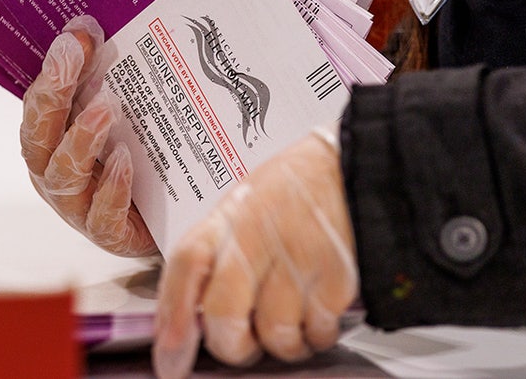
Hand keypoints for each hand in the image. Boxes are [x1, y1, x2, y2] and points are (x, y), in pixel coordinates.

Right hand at [19, 16, 157, 257]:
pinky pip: (101, 217)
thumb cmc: (138, 162)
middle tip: (74, 54)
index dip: (53, 69)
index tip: (77, 34)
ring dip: (81, 136)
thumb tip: (94, 28)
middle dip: (53, 92)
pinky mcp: (109, 235)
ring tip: (107, 106)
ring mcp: (78, 207)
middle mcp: (54, 173)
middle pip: (39, 136)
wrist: (172, 220)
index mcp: (50, 142)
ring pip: (62, 176)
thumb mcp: (120, 114)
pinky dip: (111, 187)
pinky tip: (125, 160)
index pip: (38, 104)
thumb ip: (104, 77)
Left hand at [152, 133, 358, 377]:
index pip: (187, 265)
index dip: (173, 315)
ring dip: (283, 344)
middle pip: (224, 314)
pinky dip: (318, 335)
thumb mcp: (244, 209)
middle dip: (232, 346)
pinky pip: (318, 330)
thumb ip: (217, 256)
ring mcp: (297, 256)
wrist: (356, 168)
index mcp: (227, 219)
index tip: (170, 356)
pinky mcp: (336, 275)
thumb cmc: (296, 192)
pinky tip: (319, 313)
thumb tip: (189, 316)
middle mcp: (256, 235)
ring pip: (275, 334)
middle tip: (244, 344)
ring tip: (291, 324)